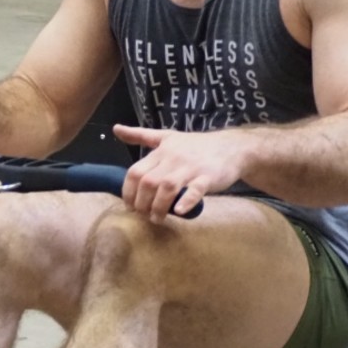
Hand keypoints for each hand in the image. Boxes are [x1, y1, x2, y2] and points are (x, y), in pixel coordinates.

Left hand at [113, 124, 245, 221]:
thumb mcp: (166, 137)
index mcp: (160, 151)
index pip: (135, 172)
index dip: (128, 191)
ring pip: (167, 186)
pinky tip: (178, 211)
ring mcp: (191, 167)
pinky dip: (186, 201)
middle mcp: (173, 158)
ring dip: (158, 206)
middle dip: (141, 202)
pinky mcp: (208, 177)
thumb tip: (115, 129)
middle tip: (142, 214)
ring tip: (156, 218)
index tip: (129, 205)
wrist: (232, 147)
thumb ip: (140, 136)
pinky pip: (196, 190)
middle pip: (148, 181)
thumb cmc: (195, 145)